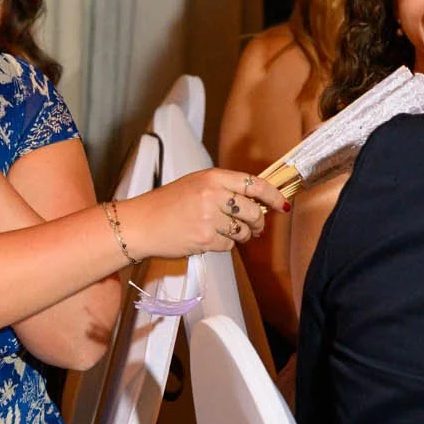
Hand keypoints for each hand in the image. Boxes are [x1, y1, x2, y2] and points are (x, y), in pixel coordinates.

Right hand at [132, 167, 288, 257]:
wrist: (140, 224)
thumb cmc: (165, 205)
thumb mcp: (195, 185)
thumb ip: (224, 189)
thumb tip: (255, 202)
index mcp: (212, 177)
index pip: (254, 184)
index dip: (274, 196)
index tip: (282, 204)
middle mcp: (213, 195)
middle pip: (253, 211)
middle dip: (257, 223)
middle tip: (254, 227)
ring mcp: (209, 217)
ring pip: (242, 231)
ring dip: (238, 236)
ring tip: (221, 232)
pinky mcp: (205, 239)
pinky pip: (228, 245)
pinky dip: (222, 245)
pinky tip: (206, 239)